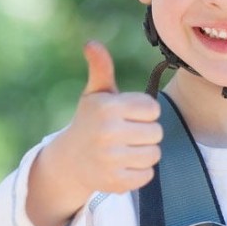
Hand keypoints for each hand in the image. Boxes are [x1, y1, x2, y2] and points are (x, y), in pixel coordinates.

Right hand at [27, 41, 162, 225]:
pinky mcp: (114, 182)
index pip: (153, 109)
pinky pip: (147, 175)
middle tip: (126, 135)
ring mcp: (110, 159)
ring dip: (144, 153)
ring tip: (125, 149)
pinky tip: (123, 166)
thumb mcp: (95, 94)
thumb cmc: (91, 121)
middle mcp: (108, 132)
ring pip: (154, 154)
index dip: (144, 112)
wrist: (69, 161)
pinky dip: (139, 172)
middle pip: (157, 132)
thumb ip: (101, 68)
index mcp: (107, 107)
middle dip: (146, 133)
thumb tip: (91, 43)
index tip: (128, 116)